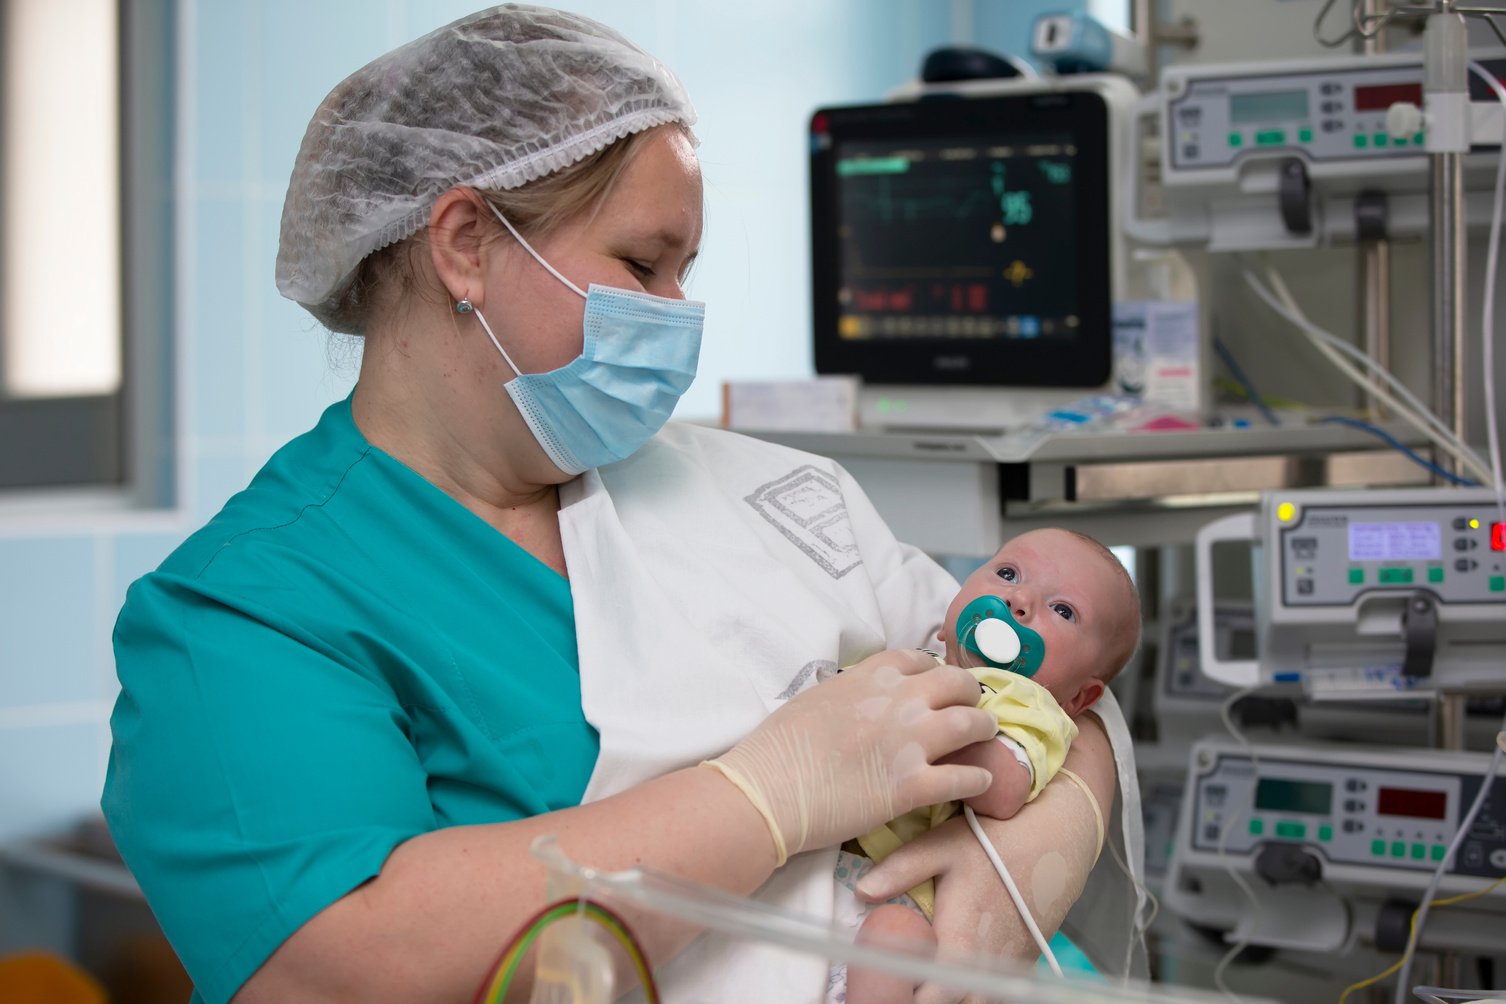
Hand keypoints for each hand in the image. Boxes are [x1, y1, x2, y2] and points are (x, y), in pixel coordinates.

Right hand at [704, 649, 995, 861]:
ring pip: (972, 723)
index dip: (934, 671)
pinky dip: (979, 778)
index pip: (919, 659)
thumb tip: (864, 696)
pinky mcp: (913, 786)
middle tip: (971, 708)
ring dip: (984, 729)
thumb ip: (851, 691)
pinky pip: (965, 777)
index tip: (937, 685)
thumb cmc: (778, 747)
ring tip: (987, 737)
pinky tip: (983, 782)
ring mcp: (910, 742)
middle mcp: (898, 701)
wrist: (768, 790)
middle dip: (969, 694)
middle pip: (957, 683)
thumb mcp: (816, 697)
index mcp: (870, 676)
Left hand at [854, 718, 1112, 1002]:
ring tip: (921, 979)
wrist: (1060, 838)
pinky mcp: (1023, 965)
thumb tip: (861, 891)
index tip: (881, 987)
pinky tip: (950, 975)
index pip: (930, 999)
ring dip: (951, 995)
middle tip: (896, 983)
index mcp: (962, 944)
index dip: (903, 998)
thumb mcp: (943, 845)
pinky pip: (993, 993)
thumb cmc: (996, 840)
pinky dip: (971, 991)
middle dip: (922, 999)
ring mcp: (1009, 969)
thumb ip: (900, 869)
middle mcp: (988, 967)